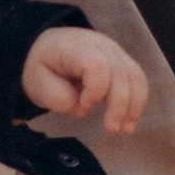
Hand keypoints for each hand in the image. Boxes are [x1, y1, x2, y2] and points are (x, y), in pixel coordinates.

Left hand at [22, 24, 148, 134]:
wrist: (46, 47)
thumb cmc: (41, 66)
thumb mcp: (37, 84)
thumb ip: (59, 98)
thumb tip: (84, 108)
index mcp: (76, 47)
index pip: (97, 66)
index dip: (95, 91)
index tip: (82, 105)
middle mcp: (100, 45)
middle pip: (121, 73)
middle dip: (119, 105)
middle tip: (111, 129)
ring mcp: (114, 51)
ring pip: (135, 76)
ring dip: (133, 105)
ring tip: (125, 129)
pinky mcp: (122, 61)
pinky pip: (138, 79)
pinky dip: (137, 101)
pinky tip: (130, 120)